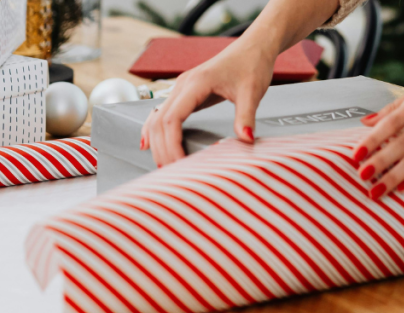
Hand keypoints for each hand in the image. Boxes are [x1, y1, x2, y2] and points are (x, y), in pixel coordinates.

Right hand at [141, 40, 276, 166]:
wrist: (254, 47)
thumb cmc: (252, 64)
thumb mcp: (252, 92)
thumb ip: (246, 117)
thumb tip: (245, 139)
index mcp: (195, 83)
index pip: (172, 119)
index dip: (172, 144)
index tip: (180, 164)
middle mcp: (183, 85)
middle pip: (159, 121)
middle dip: (162, 148)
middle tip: (171, 173)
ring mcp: (182, 88)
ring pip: (157, 118)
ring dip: (157, 142)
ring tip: (164, 165)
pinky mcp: (187, 93)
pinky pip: (163, 113)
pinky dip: (155, 130)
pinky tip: (150, 143)